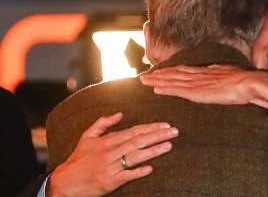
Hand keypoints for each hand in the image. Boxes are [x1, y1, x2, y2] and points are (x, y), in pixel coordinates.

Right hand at [48, 112, 178, 196]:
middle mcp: (111, 151)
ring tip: (169, 145)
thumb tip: (120, 113)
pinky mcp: (110, 181)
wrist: (65, 182)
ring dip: (153, 150)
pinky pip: (126, 175)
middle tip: (174, 131)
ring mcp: (111, 166)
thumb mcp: (87, 136)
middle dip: (158, 135)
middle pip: (138, 141)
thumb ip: (103, 123)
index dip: (151, 127)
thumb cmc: (78, 159)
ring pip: (135, 156)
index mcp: (108, 140)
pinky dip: (138, 172)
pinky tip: (151, 168)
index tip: (166, 124)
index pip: (134, 131)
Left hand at [140, 65, 267, 107]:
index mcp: (204, 71)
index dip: (169, 70)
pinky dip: (166, 89)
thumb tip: (212, 71)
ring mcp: (196, 83)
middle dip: (157, 75)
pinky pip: (178, 90)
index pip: (182, 70)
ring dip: (157, 81)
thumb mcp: (226, 72)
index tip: (158, 71)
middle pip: (173, 73)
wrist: (248, 83)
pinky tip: (156, 89)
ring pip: (172, 80)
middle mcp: (197, 75)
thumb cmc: (242, 80)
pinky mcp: (197, 92)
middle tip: (143, 76)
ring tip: (144, 81)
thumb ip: (216, 73)